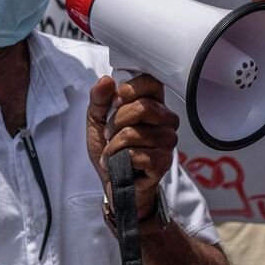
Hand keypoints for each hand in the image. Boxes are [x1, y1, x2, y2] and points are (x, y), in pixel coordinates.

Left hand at [86, 74, 178, 223]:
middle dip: (116, 122)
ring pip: (134, 133)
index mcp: (153, 104)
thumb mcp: (97, 121)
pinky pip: (136, 154)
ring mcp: (167, 142)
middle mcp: (166, 120)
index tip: (115, 101)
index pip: (151, 82)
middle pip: (142, 107)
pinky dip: (119, 160)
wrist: (114, 183)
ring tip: (112, 152)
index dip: (130, 89)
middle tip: (109, 134)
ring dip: (113, 145)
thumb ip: (99, 99)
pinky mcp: (163, 162)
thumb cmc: (111, 150)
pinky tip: (119, 164)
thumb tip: (105, 81)